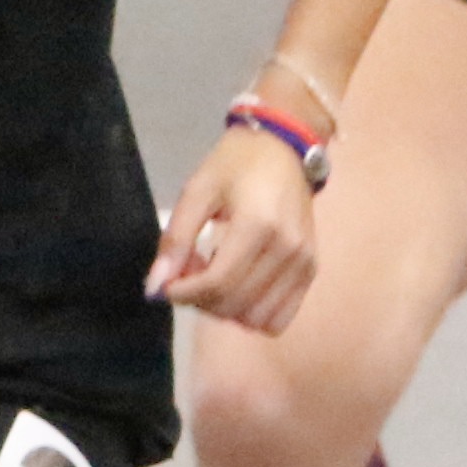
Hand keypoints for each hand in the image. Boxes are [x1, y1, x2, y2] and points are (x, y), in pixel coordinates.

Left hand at [150, 125, 319, 332]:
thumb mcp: (196, 191)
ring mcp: (304, 263)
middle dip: (200, 298)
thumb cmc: (235, 165)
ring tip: (213, 277)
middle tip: (189, 271)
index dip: (184, 293)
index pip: (218, 283)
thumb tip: (156, 287)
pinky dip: (251, 312)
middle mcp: (288, 249)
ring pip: (255, 317)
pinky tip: (237, 286)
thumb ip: (175, 239)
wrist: (282, 149)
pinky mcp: (310, 270)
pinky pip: (280, 317)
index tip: (166, 286)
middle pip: (235, 303)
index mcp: (258, 226)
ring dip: (225, 308)